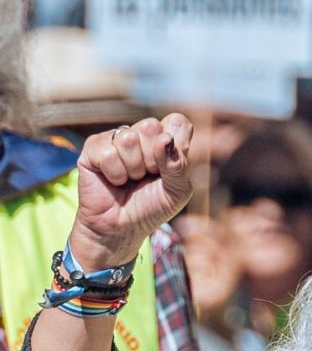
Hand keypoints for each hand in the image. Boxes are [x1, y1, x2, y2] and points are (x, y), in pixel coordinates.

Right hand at [71, 115, 195, 268]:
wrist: (122, 228)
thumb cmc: (152, 207)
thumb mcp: (178, 190)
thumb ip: (179, 164)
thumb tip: (165, 138)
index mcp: (166, 138)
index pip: (177, 122)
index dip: (176, 146)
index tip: (170, 168)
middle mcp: (142, 134)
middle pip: (151, 126)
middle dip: (152, 159)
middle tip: (147, 176)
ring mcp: (116, 139)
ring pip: (128, 138)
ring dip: (133, 168)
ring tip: (131, 179)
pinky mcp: (93, 148)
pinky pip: (107, 152)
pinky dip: (114, 173)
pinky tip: (114, 180)